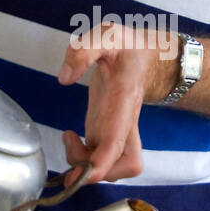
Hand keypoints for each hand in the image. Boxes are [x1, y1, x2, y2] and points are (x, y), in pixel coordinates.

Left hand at [57, 22, 177, 183]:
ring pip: (113, 167)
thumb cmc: (126, 46)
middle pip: (124, 165)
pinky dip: (83, 159)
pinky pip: (101, 159)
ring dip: (87, 166)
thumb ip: (83, 51)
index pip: (117, 142)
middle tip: (71, 144)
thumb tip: (64, 78)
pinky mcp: (108, 132)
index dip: (101, 165)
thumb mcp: (106, 35)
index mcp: (124, 101)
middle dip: (95, 170)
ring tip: (70, 137)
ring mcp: (118, 130)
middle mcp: (125, 123)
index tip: (80, 175)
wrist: (146, 52)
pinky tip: (71, 137)